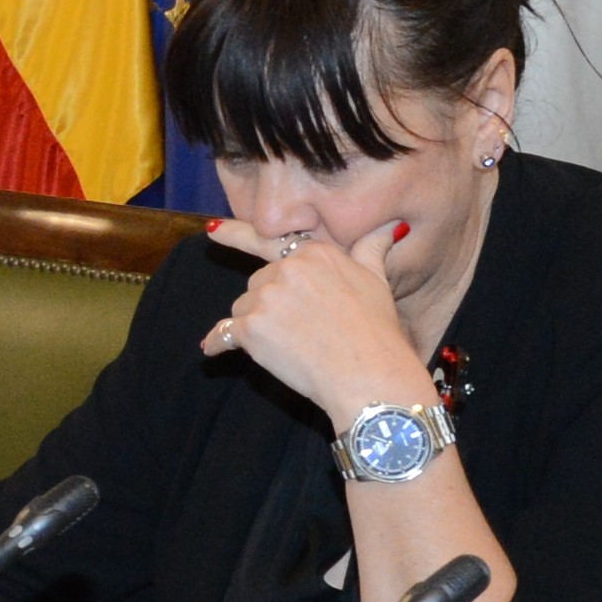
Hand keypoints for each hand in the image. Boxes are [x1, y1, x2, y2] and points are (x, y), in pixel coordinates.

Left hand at [202, 217, 425, 415]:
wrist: (370, 375)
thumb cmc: (377, 332)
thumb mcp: (377, 281)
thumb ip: (371, 250)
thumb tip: (391, 226)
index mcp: (314, 254)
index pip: (270, 243)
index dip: (236, 234)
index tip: (210, 231)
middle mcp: (287, 268)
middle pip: (258, 284)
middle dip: (271, 305)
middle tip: (304, 330)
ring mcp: (266, 297)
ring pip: (243, 308)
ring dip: (257, 326)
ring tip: (294, 346)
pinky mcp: (250, 327)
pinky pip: (222, 333)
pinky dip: (217, 343)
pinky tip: (213, 351)